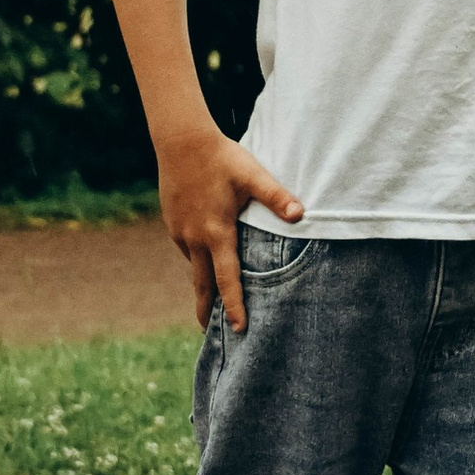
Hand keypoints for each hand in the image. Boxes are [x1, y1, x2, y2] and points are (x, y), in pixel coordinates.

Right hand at [157, 126, 304, 329]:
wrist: (180, 140)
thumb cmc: (221, 157)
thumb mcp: (253, 175)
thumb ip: (277, 197)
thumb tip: (301, 215)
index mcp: (216, 233)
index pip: (227, 279)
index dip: (234, 306)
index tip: (240, 329)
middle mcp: (194, 238)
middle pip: (202, 284)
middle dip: (208, 310)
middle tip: (212, 334)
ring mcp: (180, 231)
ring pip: (193, 264)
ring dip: (202, 282)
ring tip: (212, 299)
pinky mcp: (172, 221)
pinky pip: (185, 247)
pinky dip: (196, 257)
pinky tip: (205, 253)